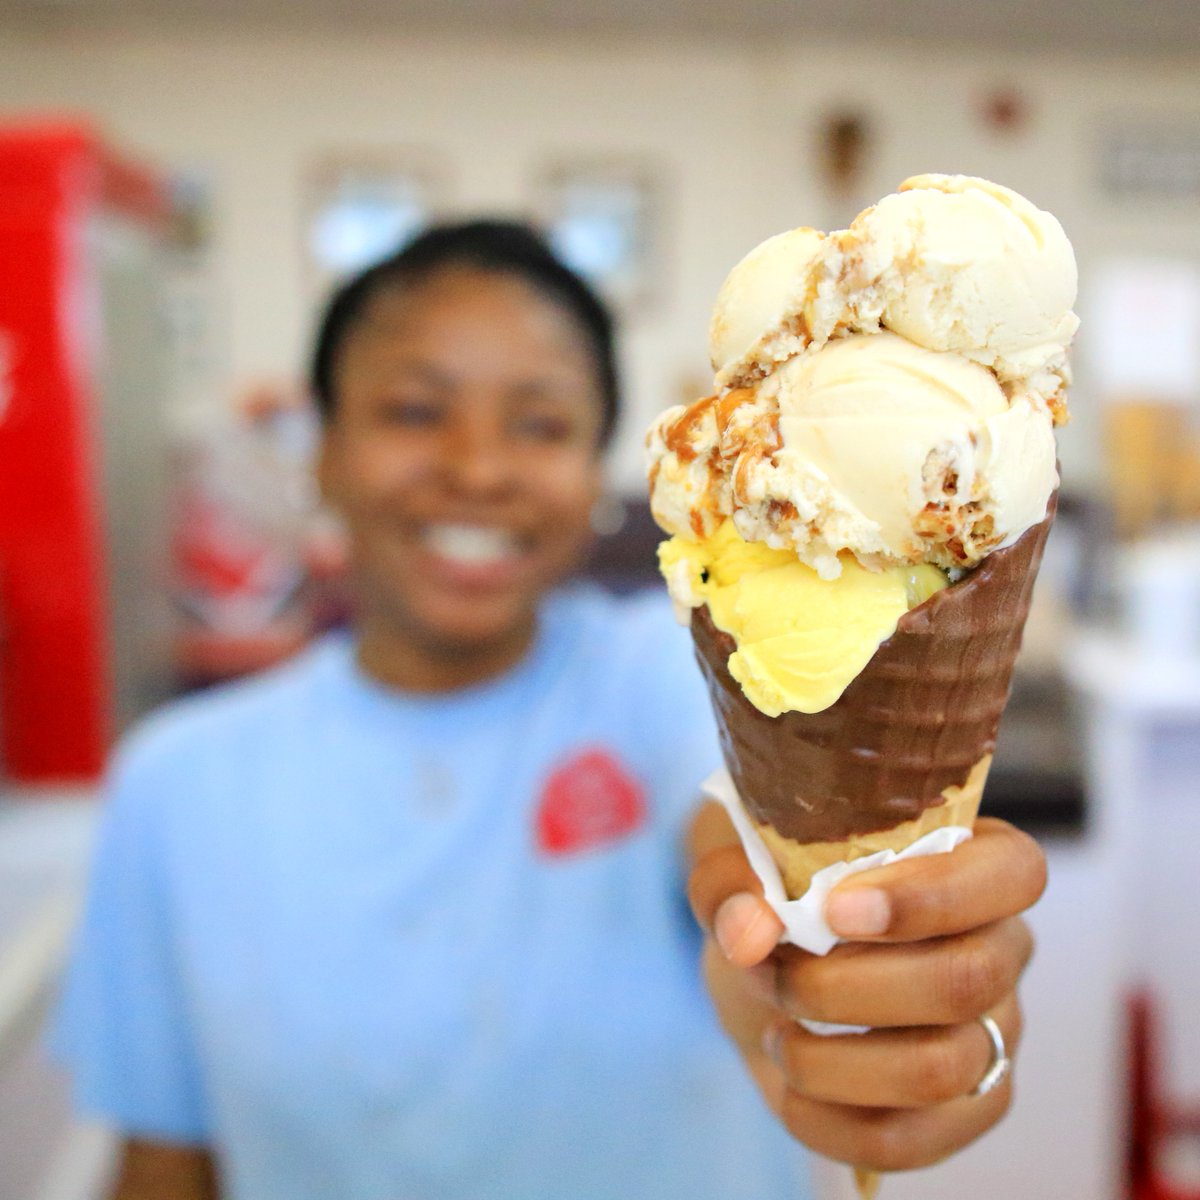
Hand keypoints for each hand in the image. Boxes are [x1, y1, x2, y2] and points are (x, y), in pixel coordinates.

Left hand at [686, 803, 1046, 1172]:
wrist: (761, 960)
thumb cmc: (772, 890)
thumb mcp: (734, 863)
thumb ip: (732, 882)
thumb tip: (751, 930)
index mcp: (973, 860)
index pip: (1010, 872)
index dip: (931, 896)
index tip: (835, 909)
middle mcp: (1001, 945)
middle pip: (967, 979)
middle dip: (847, 985)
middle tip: (773, 973)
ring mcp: (991, 1033)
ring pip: (942, 1068)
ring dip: (830, 1058)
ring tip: (775, 1029)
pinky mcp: (960, 1110)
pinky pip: (906, 1138)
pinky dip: (825, 1119)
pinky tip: (787, 1082)